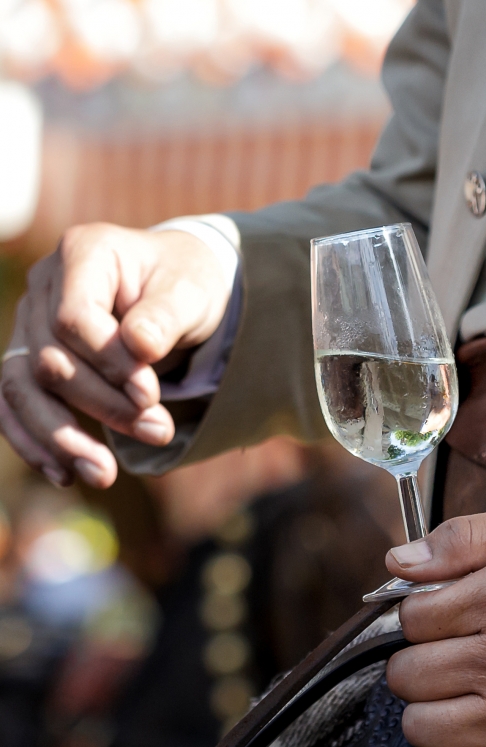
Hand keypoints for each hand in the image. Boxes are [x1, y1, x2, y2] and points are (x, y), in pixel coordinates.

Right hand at [0, 223, 232, 488]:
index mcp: (84, 254)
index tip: (151, 397)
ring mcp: (31, 324)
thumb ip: (165, 316)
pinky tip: (63, 475)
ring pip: (22, 387)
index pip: (74, 321)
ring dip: (61, 437)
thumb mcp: (190, 292)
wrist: (175, 290)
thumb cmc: (185, 285)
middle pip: (52, 360)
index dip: (110, 365)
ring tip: (104, 475)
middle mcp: (44, 286)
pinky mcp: (31, 359)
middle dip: (104, 406)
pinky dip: (34, 441)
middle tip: (160, 431)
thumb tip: (140, 346)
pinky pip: (14, 403)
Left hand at [384, 506, 485, 746]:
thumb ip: (463, 538)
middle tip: (458, 655)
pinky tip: (480, 737)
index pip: (410, 619)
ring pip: (422, 729)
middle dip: (423, 662)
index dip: (423, 617)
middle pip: (407, 676)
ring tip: (468, 694)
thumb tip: (397, 563)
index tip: (449, 619)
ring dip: (435, 712)